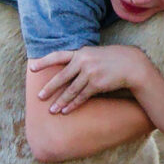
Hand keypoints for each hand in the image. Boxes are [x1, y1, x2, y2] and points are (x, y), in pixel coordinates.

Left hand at [29, 45, 155, 113]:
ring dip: (60, 102)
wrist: (132, 65)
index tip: (31, 68)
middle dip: (49, 89)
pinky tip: (66, 110)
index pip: (58, 56)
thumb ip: (80, 59)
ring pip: (70, 90)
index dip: (44, 62)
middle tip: (39, 97)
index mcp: (80, 52)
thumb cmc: (112, 60)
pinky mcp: (96, 84)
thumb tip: (65, 69)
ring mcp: (89, 73)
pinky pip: (81, 97)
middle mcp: (82, 62)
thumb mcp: (94, 54)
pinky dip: (73, 105)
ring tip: (52, 110)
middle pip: (61, 77)